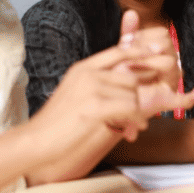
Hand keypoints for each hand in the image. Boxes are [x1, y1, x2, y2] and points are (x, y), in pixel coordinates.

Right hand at [29, 44, 151, 148]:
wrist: (35, 142)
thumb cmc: (56, 124)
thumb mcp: (75, 93)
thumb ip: (97, 82)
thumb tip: (124, 80)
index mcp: (83, 68)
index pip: (119, 51)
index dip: (141, 50)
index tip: (158, 52)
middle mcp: (88, 73)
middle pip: (131, 78)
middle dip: (138, 98)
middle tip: (138, 117)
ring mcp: (91, 88)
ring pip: (133, 94)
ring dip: (136, 114)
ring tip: (131, 127)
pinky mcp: (95, 106)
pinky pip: (130, 108)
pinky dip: (135, 121)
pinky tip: (131, 132)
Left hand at [114, 10, 193, 122]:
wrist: (114, 101)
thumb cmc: (122, 76)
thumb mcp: (123, 54)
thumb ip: (129, 34)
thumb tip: (130, 12)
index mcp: (162, 51)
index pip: (162, 34)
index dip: (144, 35)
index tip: (125, 41)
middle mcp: (170, 64)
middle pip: (168, 47)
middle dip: (145, 49)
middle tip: (125, 54)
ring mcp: (170, 82)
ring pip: (172, 66)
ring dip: (149, 64)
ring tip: (128, 68)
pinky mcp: (167, 101)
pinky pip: (185, 99)